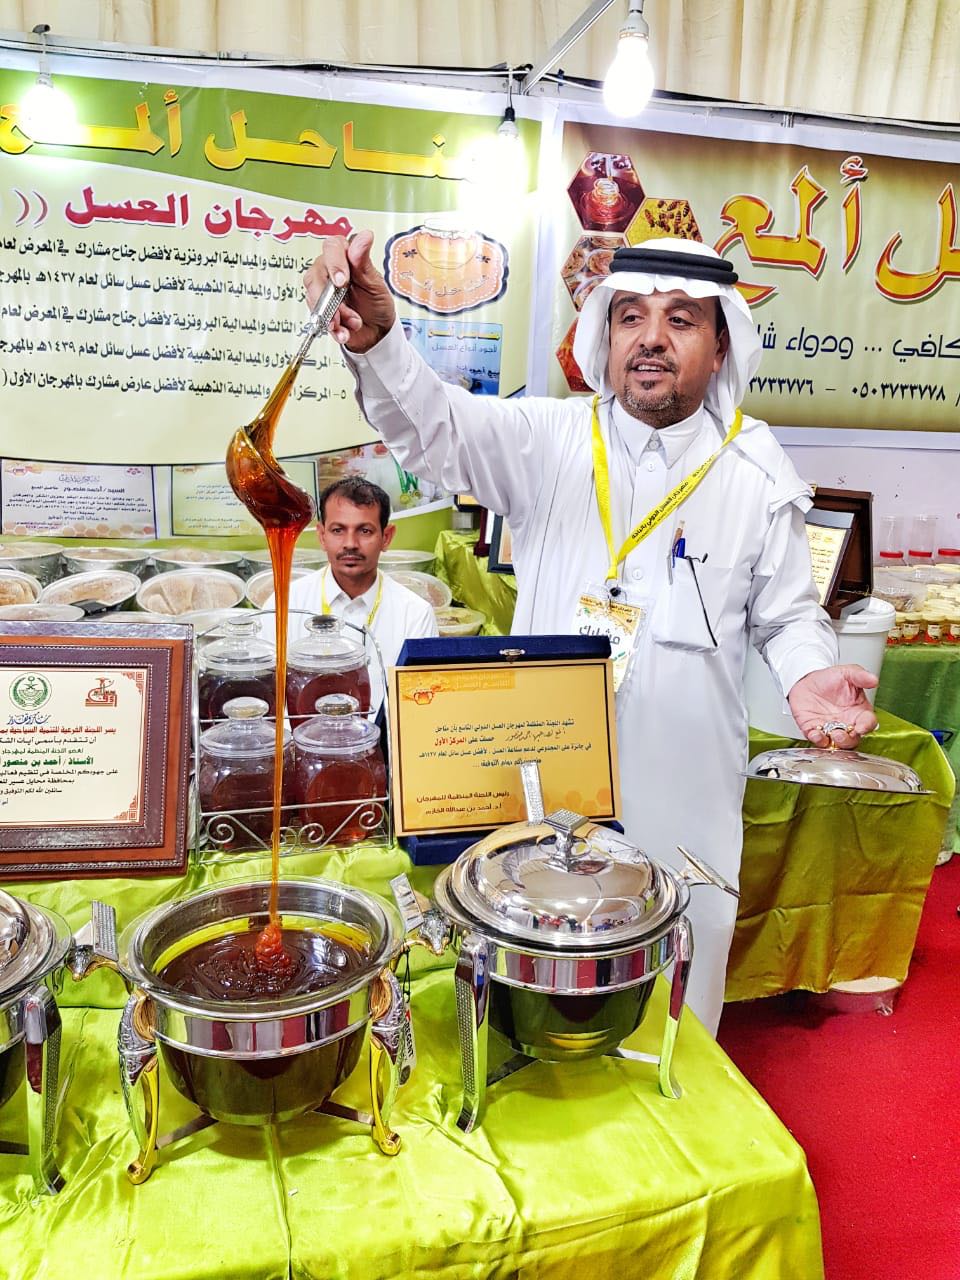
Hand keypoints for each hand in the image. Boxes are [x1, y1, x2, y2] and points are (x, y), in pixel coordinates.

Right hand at [303, 230, 395, 352]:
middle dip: (330, 298)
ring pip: (314, 296)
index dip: (334, 263)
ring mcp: (321, 288)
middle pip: (315, 275)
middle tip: (344, 310)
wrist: (376, 331)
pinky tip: (344, 332)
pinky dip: (332, 328)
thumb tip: (364, 236)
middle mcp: (329, 269)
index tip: (342, 281)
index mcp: (345, 255)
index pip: (331, 247)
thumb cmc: (377, 303)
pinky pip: (316, 316)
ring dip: (333, 315)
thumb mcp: (375, 283)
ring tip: (352, 323)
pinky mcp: (318, 307)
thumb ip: (364, 261)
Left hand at [787, 664, 878, 748]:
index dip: (867, 726)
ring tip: (831, 735)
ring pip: (837, 744)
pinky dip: (817, 739)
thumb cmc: (830, 679)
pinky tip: (815, 733)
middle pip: (853, 739)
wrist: (807, 680)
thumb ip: (860, 676)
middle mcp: (846, 724)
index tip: (861, 727)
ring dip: (835, 743)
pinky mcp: (814, 730)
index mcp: (859, 712)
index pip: (868, 723)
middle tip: (841, 734)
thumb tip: (874, 680)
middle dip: (848, 740)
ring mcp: (831, 729)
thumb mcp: (847, 673)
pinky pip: (817, 739)